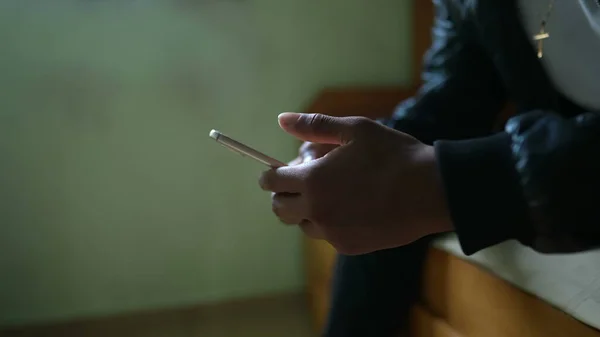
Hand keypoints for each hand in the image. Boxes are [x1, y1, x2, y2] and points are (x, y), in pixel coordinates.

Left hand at [260, 113, 451, 254]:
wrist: (432, 191)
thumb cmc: (394, 155)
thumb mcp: (354, 130)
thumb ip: (314, 126)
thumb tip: (281, 120)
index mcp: (313, 180)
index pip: (272, 182)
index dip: (271, 174)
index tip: (279, 170)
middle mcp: (317, 210)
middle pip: (280, 208)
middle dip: (284, 194)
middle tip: (305, 180)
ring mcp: (332, 232)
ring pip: (302, 224)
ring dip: (307, 209)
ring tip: (333, 192)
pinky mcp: (348, 246)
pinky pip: (326, 235)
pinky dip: (329, 222)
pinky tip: (352, 207)